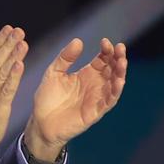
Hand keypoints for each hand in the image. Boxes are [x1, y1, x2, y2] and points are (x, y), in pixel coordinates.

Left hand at [23, 37, 126, 158]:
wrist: (41, 122)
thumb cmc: (47, 98)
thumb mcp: (54, 72)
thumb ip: (65, 58)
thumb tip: (78, 41)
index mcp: (87, 74)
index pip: (103, 60)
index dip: (106, 50)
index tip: (105, 41)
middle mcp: (95, 85)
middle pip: (112, 69)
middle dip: (118, 58)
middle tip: (120, 48)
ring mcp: (97, 98)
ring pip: (114, 84)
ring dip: (120, 73)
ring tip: (122, 62)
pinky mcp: (95, 112)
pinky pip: (109, 101)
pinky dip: (115, 91)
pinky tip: (119, 81)